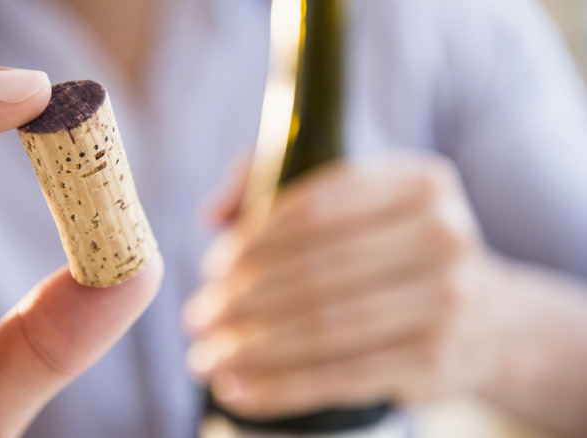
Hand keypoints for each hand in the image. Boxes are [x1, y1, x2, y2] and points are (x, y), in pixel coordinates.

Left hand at [184, 155, 497, 419]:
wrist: (487, 318)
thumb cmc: (393, 250)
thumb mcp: (355, 201)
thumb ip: (276, 182)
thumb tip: (212, 214)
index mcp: (418, 181)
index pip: (317, 207)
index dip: (254, 239)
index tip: (212, 267)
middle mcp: (442, 235)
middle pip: (316, 272)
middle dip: (242, 300)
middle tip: (198, 317)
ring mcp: (445, 302)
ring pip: (324, 328)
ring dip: (251, 347)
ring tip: (205, 356)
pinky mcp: (435, 362)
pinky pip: (342, 378)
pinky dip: (281, 388)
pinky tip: (238, 389)